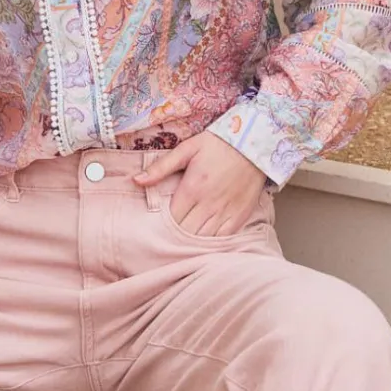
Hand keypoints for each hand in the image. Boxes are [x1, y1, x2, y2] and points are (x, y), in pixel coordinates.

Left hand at [134, 131, 266, 235]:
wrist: (254, 144)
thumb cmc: (218, 144)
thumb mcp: (186, 149)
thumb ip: (160, 168)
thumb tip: (136, 181)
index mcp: (192, 188)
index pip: (171, 219)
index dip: (160, 227)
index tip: (153, 230)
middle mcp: (209, 204)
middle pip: (185, 233)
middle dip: (173, 239)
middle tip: (163, 242)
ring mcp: (226, 212)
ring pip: (203, 240)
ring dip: (190, 245)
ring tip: (179, 247)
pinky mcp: (240, 216)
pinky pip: (223, 239)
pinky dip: (211, 245)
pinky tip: (202, 246)